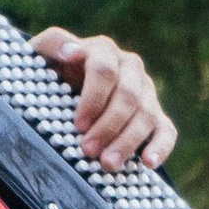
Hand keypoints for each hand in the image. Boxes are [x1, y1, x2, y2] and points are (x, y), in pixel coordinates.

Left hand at [33, 26, 175, 171]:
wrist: (62, 87)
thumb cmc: (49, 73)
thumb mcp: (41, 54)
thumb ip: (53, 45)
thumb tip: (74, 52)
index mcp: (103, 51)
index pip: (105, 71)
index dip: (93, 99)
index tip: (79, 125)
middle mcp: (130, 67)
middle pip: (128, 96)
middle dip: (109, 126)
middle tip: (89, 150)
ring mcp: (146, 92)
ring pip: (146, 115)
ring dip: (128, 141)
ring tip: (108, 164)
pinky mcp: (157, 115)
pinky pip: (167, 131)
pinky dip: (160, 147)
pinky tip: (147, 163)